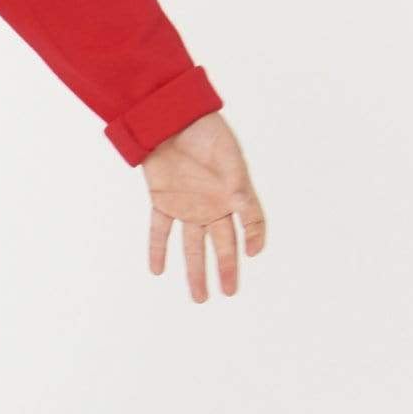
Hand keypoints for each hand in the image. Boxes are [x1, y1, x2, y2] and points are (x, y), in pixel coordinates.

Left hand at [139, 110, 266, 300]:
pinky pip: (160, 230)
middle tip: (228, 293)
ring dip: (195, 271)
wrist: (171, 116)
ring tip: (199, 297)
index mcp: (233, 194)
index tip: (253, 253)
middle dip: (226, 270)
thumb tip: (241, 205)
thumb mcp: (228, 158)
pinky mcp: (163, 201)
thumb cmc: (206, 133)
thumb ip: (236, 185)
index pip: (251, 223)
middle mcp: (212, 205)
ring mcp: (188, 205)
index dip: (255, 237)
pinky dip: (158, 249)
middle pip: (222, 244)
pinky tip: (156, 270)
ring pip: (193, 246)